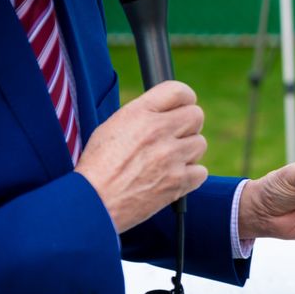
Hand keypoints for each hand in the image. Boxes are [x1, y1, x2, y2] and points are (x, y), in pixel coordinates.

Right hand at [75, 81, 207, 232]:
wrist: (94, 203)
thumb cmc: (98, 166)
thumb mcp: (112, 127)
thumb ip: (143, 115)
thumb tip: (167, 111)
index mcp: (139, 113)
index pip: (178, 91)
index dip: (185, 98)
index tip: (183, 107)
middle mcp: (158, 131)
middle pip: (196, 115)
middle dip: (188, 126)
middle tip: (176, 137)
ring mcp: (171, 157)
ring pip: (200, 144)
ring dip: (188, 152)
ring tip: (168, 161)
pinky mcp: (179, 182)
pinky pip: (201, 171)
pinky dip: (190, 176)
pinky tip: (172, 178)